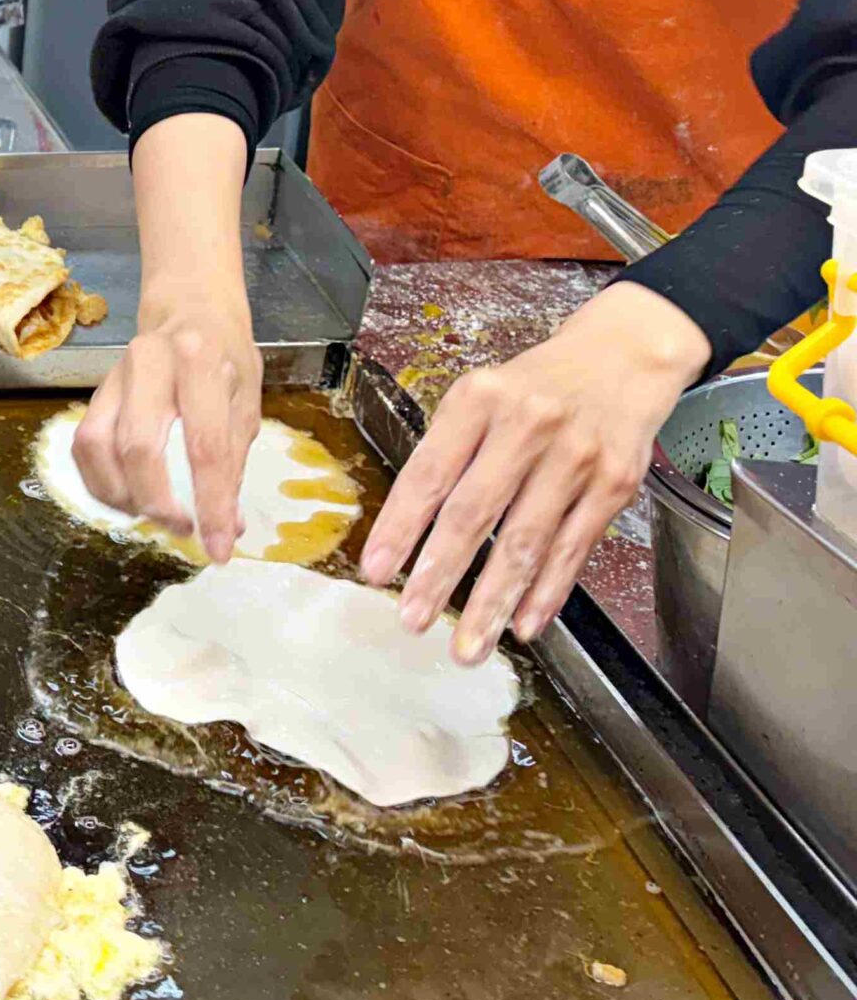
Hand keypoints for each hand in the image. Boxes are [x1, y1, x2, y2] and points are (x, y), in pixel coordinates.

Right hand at [72, 277, 261, 560]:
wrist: (189, 310)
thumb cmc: (226, 357)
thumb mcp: (247, 403)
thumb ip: (233, 461)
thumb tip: (225, 526)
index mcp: (202, 361)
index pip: (204, 446)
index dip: (211, 505)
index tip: (218, 548)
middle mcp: (149, 362)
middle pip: (139, 447)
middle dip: (158, 502)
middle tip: (181, 528)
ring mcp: (114, 376)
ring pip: (98, 447)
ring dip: (122, 495)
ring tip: (152, 514)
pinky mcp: (94, 392)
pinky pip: (83, 446)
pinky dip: (100, 482)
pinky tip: (127, 496)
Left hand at [361, 281, 706, 663]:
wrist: (623, 355)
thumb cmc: (537, 383)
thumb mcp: (481, 394)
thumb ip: (449, 450)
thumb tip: (409, 526)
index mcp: (479, 399)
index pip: (430, 473)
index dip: (400, 526)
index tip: (376, 570)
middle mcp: (527, 426)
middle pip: (474, 514)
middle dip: (439, 574)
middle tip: (411, 619)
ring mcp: (576, 458)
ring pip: (525, 543)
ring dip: (492, 601)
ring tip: (466, 644)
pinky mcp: (614, 485)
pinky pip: (572, 549)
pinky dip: (546, 592)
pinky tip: (522, 623)